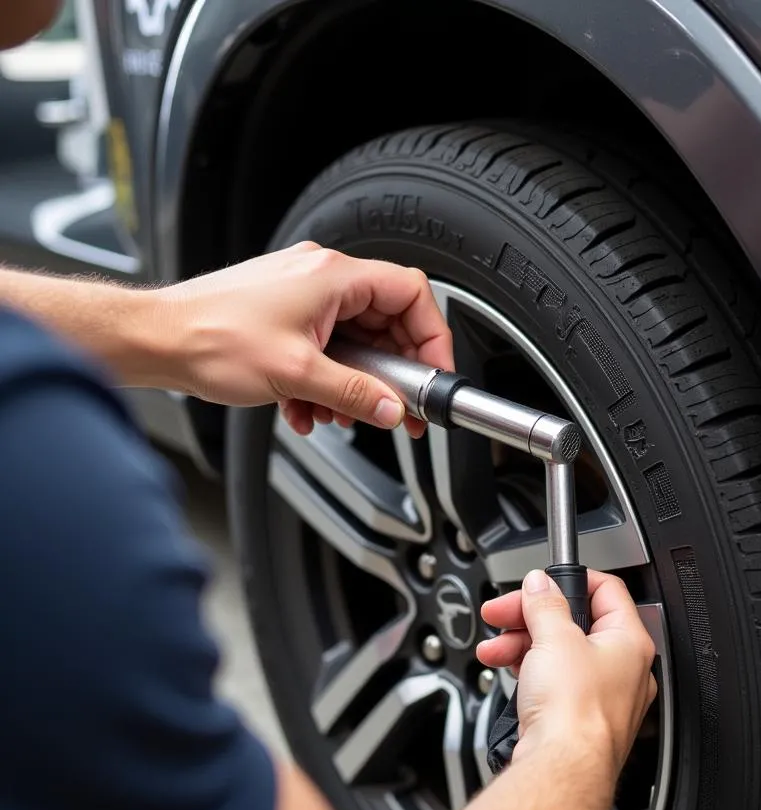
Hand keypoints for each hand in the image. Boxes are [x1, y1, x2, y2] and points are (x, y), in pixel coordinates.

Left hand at [155, 242, 452, 436]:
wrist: (157, 341)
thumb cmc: (211, 339)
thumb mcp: (298, 375)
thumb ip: (356, 393)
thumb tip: (393, 409)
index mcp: (333, 276)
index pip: (411, 294)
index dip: (432, 337)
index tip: (432, 375)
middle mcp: (320, 277)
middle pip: (386, 324)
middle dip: (388, 372)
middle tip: (394, 407)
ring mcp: (302, 294)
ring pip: (355, 341)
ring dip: (353, 383)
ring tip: (337, 411)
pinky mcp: (285, 314)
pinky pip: (327, 347)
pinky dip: (325, 380)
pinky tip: (308, 407)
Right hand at [477, 569, 656, 772]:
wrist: (562, 768)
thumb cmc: (575, 713)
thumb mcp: (554, 638)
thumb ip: (545, 604)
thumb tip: (540, 585)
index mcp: (630, 642)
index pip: (607, 590)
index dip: (571, 580)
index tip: (541, 583)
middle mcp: (622, 670)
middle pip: (575, 624)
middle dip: (532, 617)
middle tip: (505, 612)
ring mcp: (601, 697)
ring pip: (559, 654)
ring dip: (522, 643)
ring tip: (496, 646)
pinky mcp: (578, 719)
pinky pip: (554, 683)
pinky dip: (529, 672)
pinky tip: (506, 668)